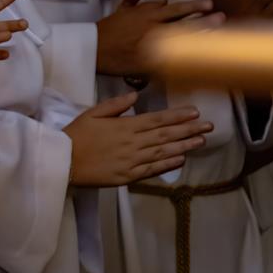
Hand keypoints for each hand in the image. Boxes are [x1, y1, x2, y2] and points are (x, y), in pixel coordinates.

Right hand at [64, 92, 212, 186]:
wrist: (63, 162)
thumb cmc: (76, 136)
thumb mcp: (91, 114)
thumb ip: (115, 105)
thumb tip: (134, 96)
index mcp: (124, 126)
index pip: (157, 119)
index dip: (177, 116)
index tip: (195, 112)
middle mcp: (133, 142)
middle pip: (165, 135)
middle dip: (188, 129)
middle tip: (209, 126)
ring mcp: (132, 160)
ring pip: (164, 152)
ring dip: (184, 145)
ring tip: (201, 141)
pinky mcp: (129, 176)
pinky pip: (153, 170)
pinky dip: (168, 165)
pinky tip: (181, 159)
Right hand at [95, 0, 215, 76]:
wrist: (90, 49)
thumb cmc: (106, 31)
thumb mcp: (119, 12)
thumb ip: (132, 0)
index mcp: (145, 16)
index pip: (172, 9)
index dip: (191, 7)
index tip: (208, 4)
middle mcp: (151, 28)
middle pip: (179, 22)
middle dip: (200, 18)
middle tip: (219, 14)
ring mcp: (151, 46)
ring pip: (177, 40)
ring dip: (197, 37)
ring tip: (216, 35)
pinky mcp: (148, 64)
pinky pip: (168, 64)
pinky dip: (182, 65)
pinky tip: (198, 66)